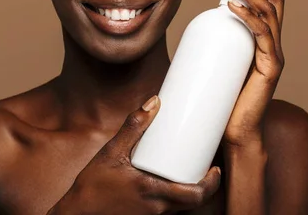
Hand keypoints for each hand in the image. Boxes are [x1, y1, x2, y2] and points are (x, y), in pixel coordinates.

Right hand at [49, 96, 221, 214]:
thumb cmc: (91, 188)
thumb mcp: (111, 153)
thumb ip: (133, 127)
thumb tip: (154, 102)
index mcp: (153, 192)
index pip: (194, 195)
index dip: (211, 184)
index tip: (216, 170)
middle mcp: (156, 209)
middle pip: (192, 202)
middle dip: (202, 186)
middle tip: (206, 168)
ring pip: (179, 207)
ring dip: (186, 191)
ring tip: (187, 171)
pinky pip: (165, 210)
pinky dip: (172, 198)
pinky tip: (166, 185)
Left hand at [218, 0, 285, 146]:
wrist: (234, 132)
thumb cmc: (223, 97)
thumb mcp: (216, 62)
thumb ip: (211, 45)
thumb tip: (186, 30)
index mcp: (262, 38)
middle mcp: (273, 42)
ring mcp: (274, 55)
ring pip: (268, 14)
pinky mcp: (270, 69)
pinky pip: (263, 37)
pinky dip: (249, 18)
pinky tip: (235, 7)